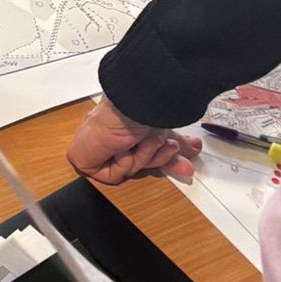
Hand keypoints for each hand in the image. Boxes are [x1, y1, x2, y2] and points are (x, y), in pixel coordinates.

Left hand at [68, 97, 199, 184]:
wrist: (132, 106)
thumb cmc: (143, 109)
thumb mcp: (165, 130)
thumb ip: (176, 144)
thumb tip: (194, 148)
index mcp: (124, 126)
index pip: (144, 150)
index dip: (163, 157)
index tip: (184, 163)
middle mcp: (110, 136)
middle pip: (138, 163)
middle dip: (158, 158)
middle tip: (169, 147)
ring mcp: (98, 147)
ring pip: (128, 170)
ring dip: (143, 156)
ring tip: (149, 139)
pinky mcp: (86, 158)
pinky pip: (113, 175)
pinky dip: (125, 162)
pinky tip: (126, 145)